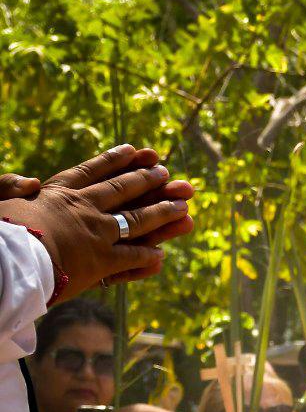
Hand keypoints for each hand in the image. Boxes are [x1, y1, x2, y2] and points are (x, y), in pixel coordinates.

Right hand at [0, 146, 193, 298]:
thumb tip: (32, 180)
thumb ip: (10, 186)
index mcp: (57, 192)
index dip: (115, 160)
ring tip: (183, 207)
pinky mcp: (101, 261)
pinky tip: (161, 255)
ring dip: (162, 213)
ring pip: (137, 220)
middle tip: (167, 172)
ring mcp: (96, 233)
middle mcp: (82, 208)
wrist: (6, 261)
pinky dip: (147, 255)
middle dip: (148, 180)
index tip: (136, 150)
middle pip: (123, 190)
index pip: (91, 172)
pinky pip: (131, 256)